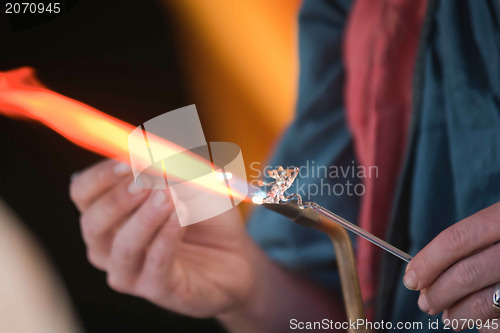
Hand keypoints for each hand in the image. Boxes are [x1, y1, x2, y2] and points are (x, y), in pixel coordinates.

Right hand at [70, 159, 255, 317]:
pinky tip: (182, 214)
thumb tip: (157, 151)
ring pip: (122, 246)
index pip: (83, 192)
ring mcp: (130, 271)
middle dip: (119, 197)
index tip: (128, 158)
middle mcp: (109, 245)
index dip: (102, 174)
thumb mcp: (192, 181)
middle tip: (146, 180)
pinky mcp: (158, 290)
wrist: (236, 257)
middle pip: (92, 221)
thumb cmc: (205, 215)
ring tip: (169, 195)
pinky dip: (168, 235)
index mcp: (109, 213)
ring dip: (145, 216)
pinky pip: (156, 262)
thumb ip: (173, 166)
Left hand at [404, 202, 499, 331]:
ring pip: (489, 300)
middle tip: (425, 304)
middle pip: (468, 273)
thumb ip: (472, 243)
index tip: (411, 279)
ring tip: (449, 319)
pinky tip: (480, 325)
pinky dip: (489, 325)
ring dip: (461, 314)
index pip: (456, 239)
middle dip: (440, 292)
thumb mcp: (499, 223)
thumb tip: (425, 274)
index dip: (428, 261)